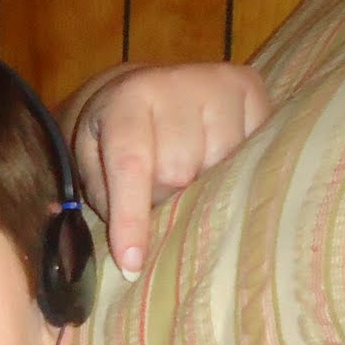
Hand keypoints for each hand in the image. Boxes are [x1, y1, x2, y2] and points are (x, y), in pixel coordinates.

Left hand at [68, 62, 269, 277]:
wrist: (143, 87)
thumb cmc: (112, 137)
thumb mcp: (92, 163)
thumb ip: (105, 199)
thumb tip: (129, 255)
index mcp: (124, 101)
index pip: (130, 166)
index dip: (131, 218)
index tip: (132, 263)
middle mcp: (173, 83)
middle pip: (179, 171)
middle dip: (167, 195)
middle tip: (158, 190)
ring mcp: (217, 82)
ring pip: (220, 163)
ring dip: (202, 181)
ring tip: (188, 168)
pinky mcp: (249, 85)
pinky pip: (252, 146)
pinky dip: (234, 163)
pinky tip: (215, 157)